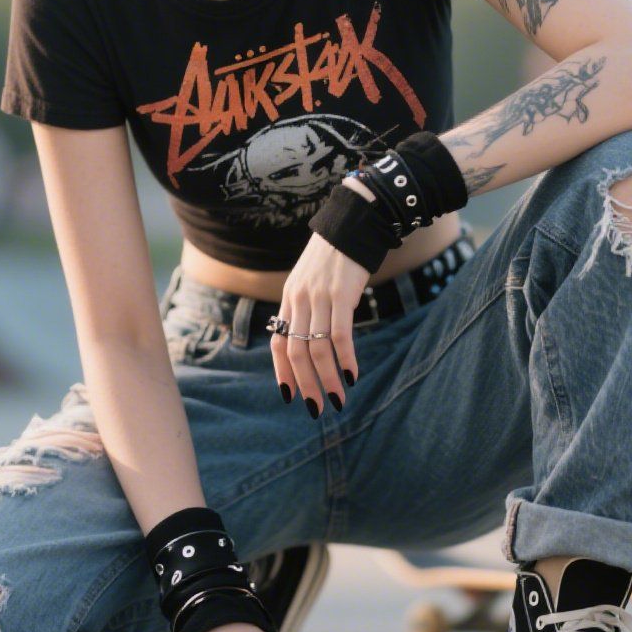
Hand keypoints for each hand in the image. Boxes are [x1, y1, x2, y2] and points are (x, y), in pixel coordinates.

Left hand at [270, 228, 370, 416]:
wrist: (353, 223)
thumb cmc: (336, 255)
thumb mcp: (312, 280)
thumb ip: (308, 306)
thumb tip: (314, 338)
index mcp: (289, 298)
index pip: (278, 342)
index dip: (282, 372)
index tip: (291, 395)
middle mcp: (299, 299)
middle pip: (295, 351)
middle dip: (305, 384)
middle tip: (316, 408)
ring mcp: (319, 297)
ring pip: (317, 348)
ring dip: (327, 378)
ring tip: (338, 398)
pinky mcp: (341, 294)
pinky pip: (340, 335)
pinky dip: (345, 359)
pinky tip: (352, 375)